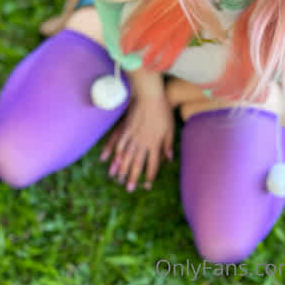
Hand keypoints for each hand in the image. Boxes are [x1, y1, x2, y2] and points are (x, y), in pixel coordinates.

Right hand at [100, 68, 173, 191]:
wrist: (151, 96)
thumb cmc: (163, 112)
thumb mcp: (170, 128)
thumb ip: (168, 144)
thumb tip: (169, 159)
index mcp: (155, 142)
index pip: (153, 163)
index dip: (150, 175)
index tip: (146, 185)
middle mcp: (143, 141)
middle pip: (138, 163)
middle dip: (133, 177)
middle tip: (128, 189)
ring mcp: (133, 135)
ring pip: (127, 155)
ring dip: (122, 168)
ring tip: (118, 178)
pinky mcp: (126, 128)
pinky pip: (120, 143)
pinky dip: (116, 152)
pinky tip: (114, 160)